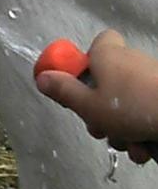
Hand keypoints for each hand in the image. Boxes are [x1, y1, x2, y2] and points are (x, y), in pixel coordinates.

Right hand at [35, 30, 157, 162]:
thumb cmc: (131, 107)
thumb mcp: (88, 105)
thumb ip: (63, 92)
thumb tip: (41, 77)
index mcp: (108, 55)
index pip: (99, 42)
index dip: (87, 62)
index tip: (80, 85)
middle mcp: (130, 61)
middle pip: (108, 82)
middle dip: (101, 110)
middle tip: (100, 128)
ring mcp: (151, 80)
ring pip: (127, 104)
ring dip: (122, 128)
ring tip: (127, 144)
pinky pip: (146, 113)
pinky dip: (143, 131)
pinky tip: (144, 147)